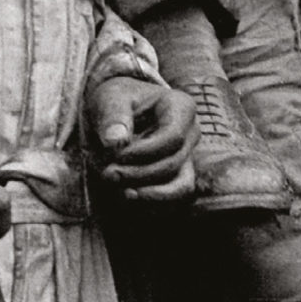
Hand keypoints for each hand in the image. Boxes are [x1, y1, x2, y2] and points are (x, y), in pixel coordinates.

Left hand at [88, 77, 197, 201]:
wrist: (117, 112)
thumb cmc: (116, 101)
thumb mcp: (110, 98)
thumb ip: (113, 117)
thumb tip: (114, 142)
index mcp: (180, 107)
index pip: (173, 137)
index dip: (144, 151)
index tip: (115, 154)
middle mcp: (191, 133)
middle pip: (172, 163)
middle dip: (140, 174)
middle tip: (109, 174)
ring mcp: (189, 157)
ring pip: (180, 186)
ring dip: (150, 194)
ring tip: (123, 193)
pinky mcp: (180, 177)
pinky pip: (175, 198)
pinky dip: (153, 203)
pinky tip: (130, 198)